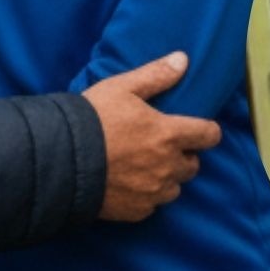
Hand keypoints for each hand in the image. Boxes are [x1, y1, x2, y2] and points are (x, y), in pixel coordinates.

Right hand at [82, 52, 221, 221]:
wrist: (61, 160)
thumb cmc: (91, 120)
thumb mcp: (121, 88)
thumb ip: (155, 75)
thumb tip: (182, 60)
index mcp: (168, 134)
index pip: (209, 135)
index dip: (206, 131)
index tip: (197, 129)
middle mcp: (167, 166)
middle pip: (193, 165)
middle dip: (182, 155)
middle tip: (159, 146)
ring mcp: (153, 192)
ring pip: (174, 188)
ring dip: (166, 177)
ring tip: (143, 167)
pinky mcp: (137, 211)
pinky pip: (152, 205)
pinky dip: (146, 196)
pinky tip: (127, 184)